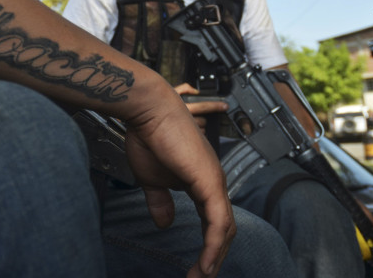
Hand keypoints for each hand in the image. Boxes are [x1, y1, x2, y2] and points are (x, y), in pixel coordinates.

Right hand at [123, 90, 235, 276]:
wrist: (148, 110)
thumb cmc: (149, 136)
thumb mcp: (152, 179)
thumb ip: (160, 201)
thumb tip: (164, 222)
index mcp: (201, 181)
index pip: (212, 220)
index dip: (207, 245)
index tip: (195, 266)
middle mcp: (214, 181)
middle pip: (223, 228)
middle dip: (213, 256)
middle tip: (199, 276)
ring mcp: (215, 181)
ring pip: (224, 229)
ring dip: (214, 257)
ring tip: (201, 276)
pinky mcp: (210, 182)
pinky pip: (218, 222)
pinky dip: (214, 246)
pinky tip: (206, 263)